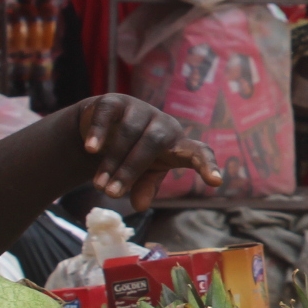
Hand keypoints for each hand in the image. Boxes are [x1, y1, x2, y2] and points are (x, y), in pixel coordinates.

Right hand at [75, 95, 220, 208]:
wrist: (102, 128)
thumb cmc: (133, 154)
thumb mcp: (143, 174)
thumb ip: (145, 186)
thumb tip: (140, 206)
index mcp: (178, 144)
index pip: (199, 152)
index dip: (208, 165)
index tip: (216, 181)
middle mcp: (163, 123)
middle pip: (153, 143)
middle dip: (131, 170)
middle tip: (112, 193)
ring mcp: (140, 109)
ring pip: (128, 132)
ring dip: (112, 160)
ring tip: (99, 184)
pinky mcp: (115, 101)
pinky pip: (107, 115)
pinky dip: (98, 131)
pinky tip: (91, 148)